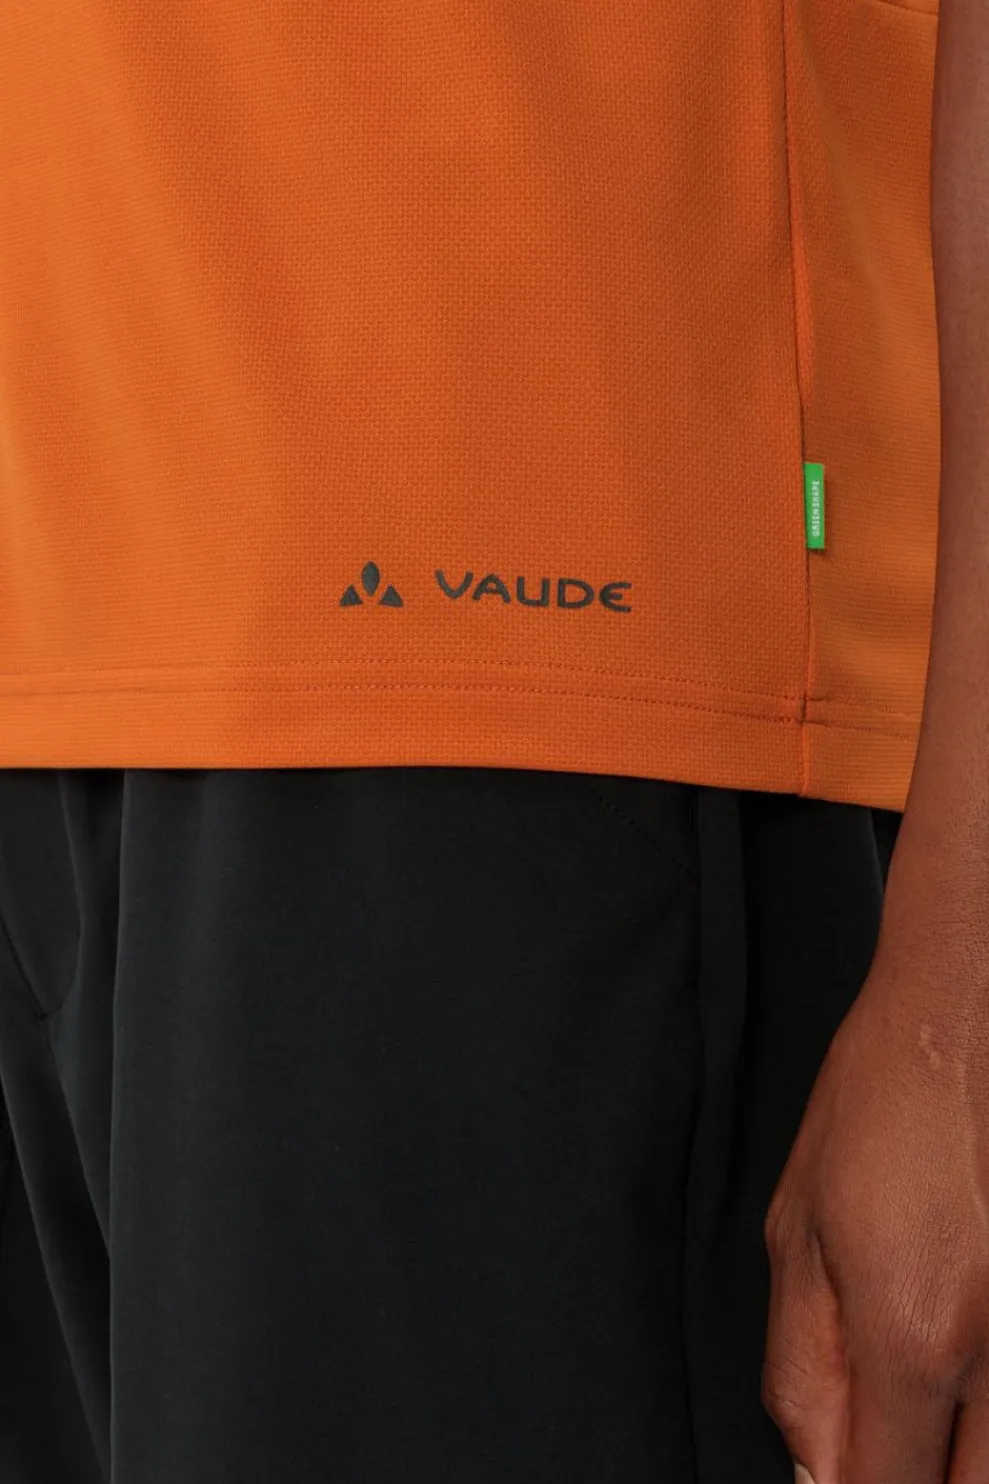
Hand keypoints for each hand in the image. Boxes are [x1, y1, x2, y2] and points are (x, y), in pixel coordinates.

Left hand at [762, 939, 988, 1482]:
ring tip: (917, 1383)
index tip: (841, 1467)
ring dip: (958, 1447)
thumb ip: (804, 1368)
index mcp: (914, 1333)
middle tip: (882, 1429)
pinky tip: (959, 1359)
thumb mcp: (796, 1233)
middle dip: (915, 1478)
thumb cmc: (877, 1105)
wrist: (964, 1018)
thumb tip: (817, 1470)